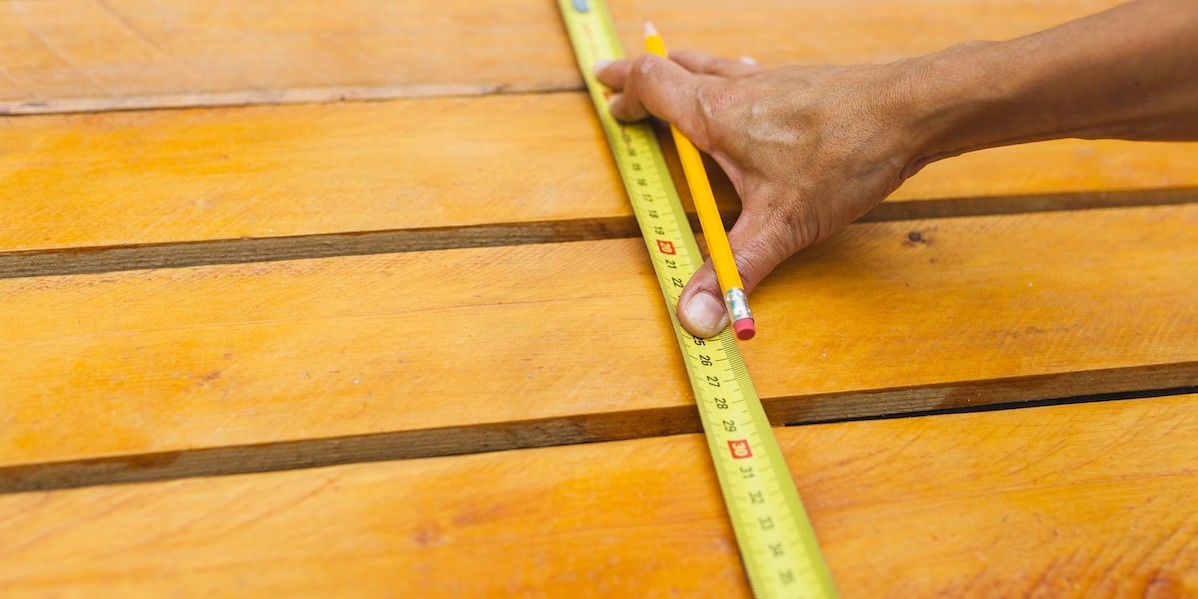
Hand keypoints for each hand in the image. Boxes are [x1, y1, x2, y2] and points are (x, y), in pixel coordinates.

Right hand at [596, 51, 924, 337]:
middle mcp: (740, 87)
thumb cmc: (845, 155)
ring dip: (686, 74)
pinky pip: (749, 74)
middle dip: (646, 78)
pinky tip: (750, 101)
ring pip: (715, 66)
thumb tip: (696, 317)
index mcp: (717, 114)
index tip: (604, 91)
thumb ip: (733, 272)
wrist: (913, 111)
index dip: (623, 88)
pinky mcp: (803, 84)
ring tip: (677, 85)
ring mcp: (773, 80)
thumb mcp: (780, 226)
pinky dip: (729, 81)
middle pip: (678, 68)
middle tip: (626, 88)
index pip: (653, 85)